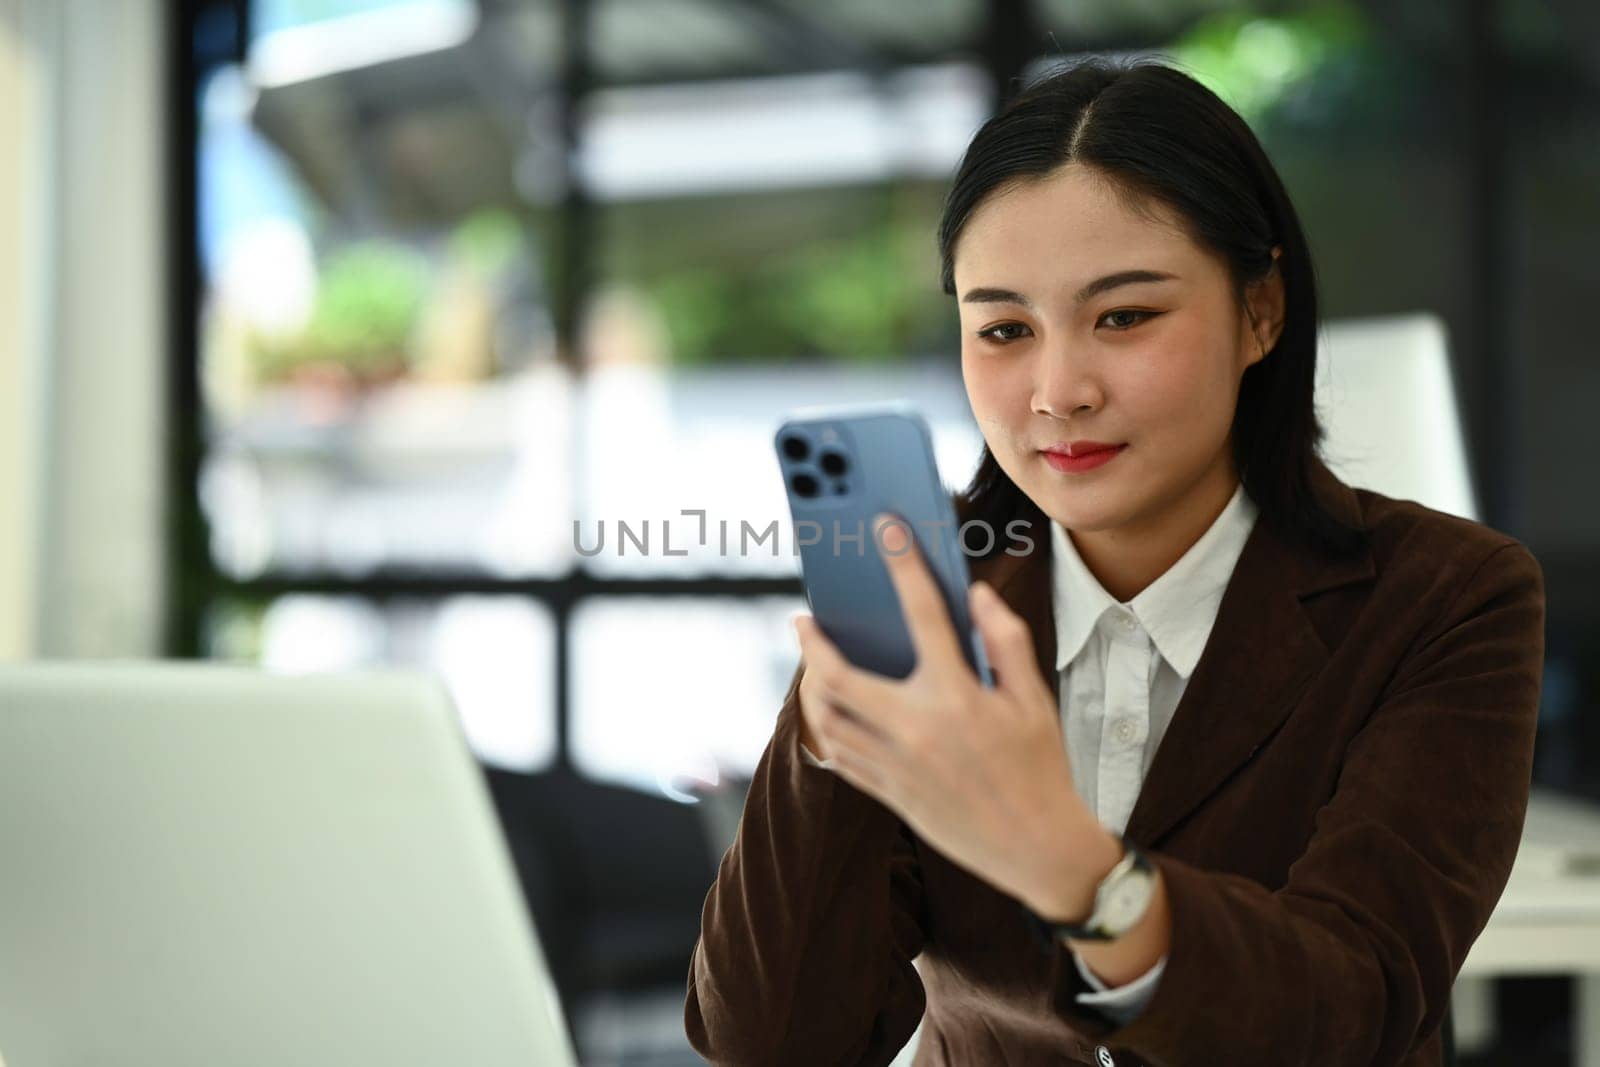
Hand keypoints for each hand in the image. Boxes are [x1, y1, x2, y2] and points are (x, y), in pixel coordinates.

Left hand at [791, 512, 1102, 914]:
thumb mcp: (1035, 700)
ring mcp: (896, 766)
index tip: (887, 531)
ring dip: (812, 687)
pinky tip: (830, 712)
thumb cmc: (1040, 769)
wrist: (1038, 849)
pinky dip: (828, 729)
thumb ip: (1006, 641)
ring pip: (829, 720)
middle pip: (839, 677)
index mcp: (957, 696)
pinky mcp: (889, 794)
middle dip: (813, 644)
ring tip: (813, 665)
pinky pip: (840, 757)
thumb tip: (976, 595)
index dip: (905, 565)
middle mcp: (917, 729)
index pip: (924, 614)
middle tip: (803, 620)